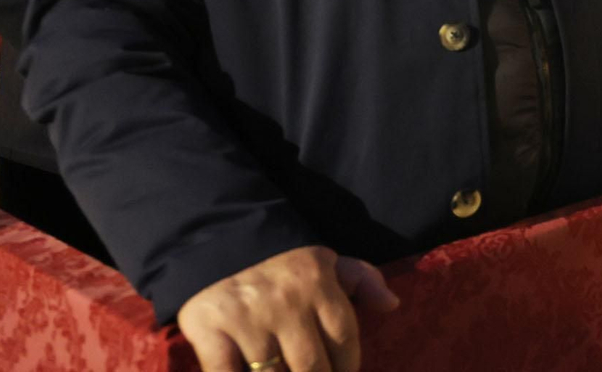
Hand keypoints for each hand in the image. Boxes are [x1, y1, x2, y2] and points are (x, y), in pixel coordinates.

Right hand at [177, 245, 398, 371]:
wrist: (219, 243)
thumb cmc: (282, 264)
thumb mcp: (327, 262)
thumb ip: (364, 280)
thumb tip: (391, 305)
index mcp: (317, 282)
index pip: (344, 339)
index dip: (347, 366)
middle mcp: (285, 301)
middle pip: (312, 366)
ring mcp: (246, 318)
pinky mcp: (210, 331)